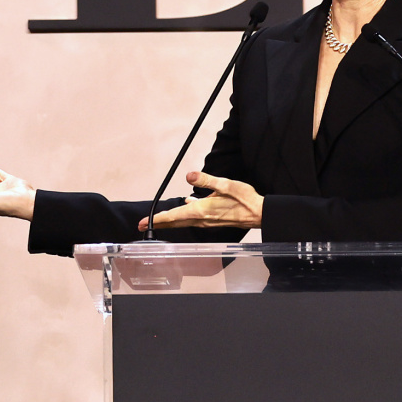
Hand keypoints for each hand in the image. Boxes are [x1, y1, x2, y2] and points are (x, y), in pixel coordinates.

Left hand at [138, 170, 263, 231]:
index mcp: (201, 210)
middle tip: (142, 225)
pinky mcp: (212, 221)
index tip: (143, 223)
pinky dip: (184, 216)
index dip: (157, 219)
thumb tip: (189, 175)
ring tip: (159, 218)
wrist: (258, 214)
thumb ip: (206, 180)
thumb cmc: (244, 199)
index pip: (174, 215)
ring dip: (169, 221)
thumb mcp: (226, 184)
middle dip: (158, 223)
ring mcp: (207, 222)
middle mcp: (201, 219)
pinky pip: (193, 219)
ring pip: (183, 222)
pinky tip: (187, 205)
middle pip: (175, 222)